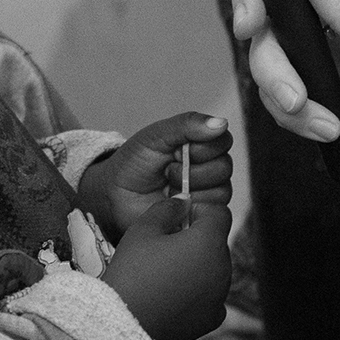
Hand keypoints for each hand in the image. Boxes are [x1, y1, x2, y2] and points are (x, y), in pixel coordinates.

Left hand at [77, 113, 232, 237]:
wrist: (115, 195)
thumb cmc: (134, 163)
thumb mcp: (156, 136)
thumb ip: (187, 125)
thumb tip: (221, 122)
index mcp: (200, 144)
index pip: (223, 140)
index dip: (202, 147)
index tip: (176, 150)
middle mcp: (208, 167)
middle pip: (224, 167)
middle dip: (192, 171)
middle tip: (167, 172)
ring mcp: (207, 193)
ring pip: (221, 191)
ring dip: (190, 189)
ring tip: (168, 189)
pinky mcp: (201, 216)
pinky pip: (213, 212)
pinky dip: (191, 207)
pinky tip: (174, 204)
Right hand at [99, 193, 231, 339]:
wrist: (123, 322)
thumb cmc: (132, 272)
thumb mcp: (143, 229)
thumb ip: (167, 209)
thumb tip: (183, 203)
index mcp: (209, 242)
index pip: (219, 214)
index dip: (199, 212)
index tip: (178, 220)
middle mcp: (223, 268)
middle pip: (216, 243)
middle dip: (197, 241)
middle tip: (164, 249)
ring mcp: (220, 296)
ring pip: (214, 270)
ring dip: (198, 267)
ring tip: (165, 274)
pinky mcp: (212, 319)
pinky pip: (211, 297)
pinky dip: (198, 294)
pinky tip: (174, 295)